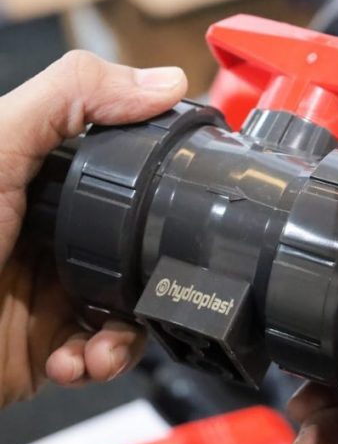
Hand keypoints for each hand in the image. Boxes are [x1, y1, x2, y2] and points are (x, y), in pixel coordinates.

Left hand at [0, 51, 186, 406]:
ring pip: (133, 306)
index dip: (160, 185)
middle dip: (156, 271)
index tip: (189, 192)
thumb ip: (72, 98)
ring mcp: (52, 294)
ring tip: (107, 339)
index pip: (125, 176)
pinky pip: (104, 355)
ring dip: (132, 330)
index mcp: (42, 187)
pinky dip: (103, 361)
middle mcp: (51, 239)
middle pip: (139, 247)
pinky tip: (77, 357)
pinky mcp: (48, 346)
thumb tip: (164, 82)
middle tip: (158, 280)